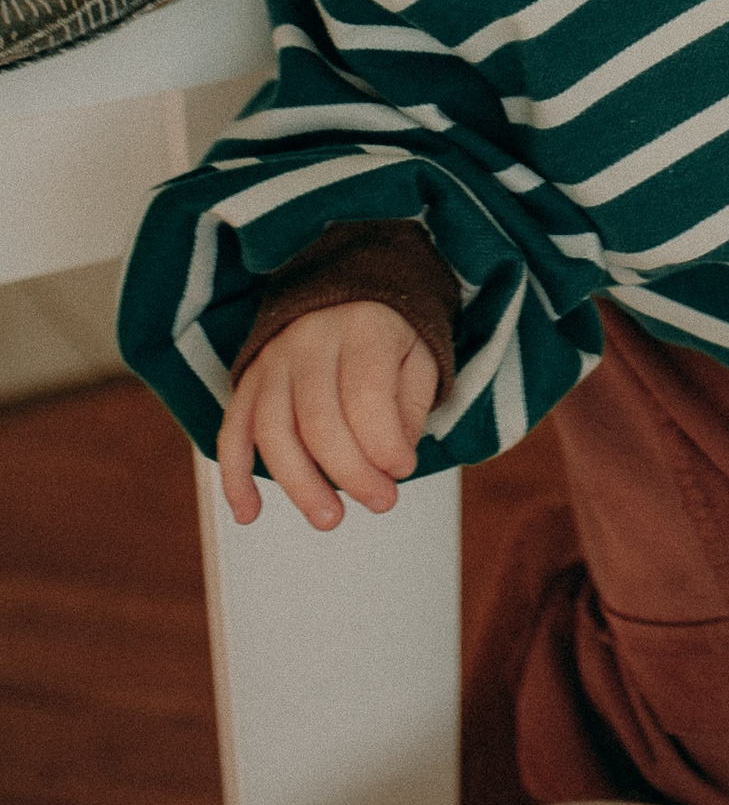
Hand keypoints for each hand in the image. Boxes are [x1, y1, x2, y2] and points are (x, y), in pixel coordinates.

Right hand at [217, 302, 438, 531]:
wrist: (349, 286)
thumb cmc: (389, 335)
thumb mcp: (420, 356)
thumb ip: (410, 408)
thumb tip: (391, 464)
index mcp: (361, 328)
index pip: (366, 398)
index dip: (385, 445)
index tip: (404, 471)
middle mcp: (309, 341)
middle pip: (318, 421)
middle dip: (350, 474)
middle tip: (381, 502)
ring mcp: (272, 360)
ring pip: (273, 432)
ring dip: (299, 485)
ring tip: (330, 518)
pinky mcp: (248, 380)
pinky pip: (232, 431)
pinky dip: (234, 477)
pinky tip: (249, 513)